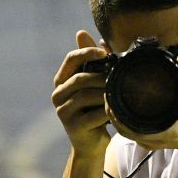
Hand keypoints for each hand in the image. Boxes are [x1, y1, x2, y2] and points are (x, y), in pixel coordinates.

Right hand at [51, 30, 111, 157]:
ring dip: (105, 93)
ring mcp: (62, 112)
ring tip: (119, 94)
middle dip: (101, 77)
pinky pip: (93, 114)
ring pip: (86, 95)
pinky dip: (107, 111)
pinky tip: (116, 110)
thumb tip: (82, 33)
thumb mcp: (93, 85)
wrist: (91, 144)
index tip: (104, 53)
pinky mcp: (72, 126)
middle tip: (118, 78)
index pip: (70, 59)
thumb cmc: (94, 110)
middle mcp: (57, 95)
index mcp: (61, 82)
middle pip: (80, 78)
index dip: (86, 52)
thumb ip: (91, 61)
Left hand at [108, 50, 177, 154]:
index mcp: (166, 131)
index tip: (111, 101)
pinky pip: (130, 135)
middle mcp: (155, 140)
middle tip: (106, 96)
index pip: (134, 128)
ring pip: (125, 135)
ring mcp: (151, 143)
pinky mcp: (150, 143)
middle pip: (124, 131)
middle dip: (113, 115)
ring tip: (108, 102)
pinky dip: (121, 125)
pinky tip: (115, 113)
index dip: (119, 116)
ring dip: (114, 120)